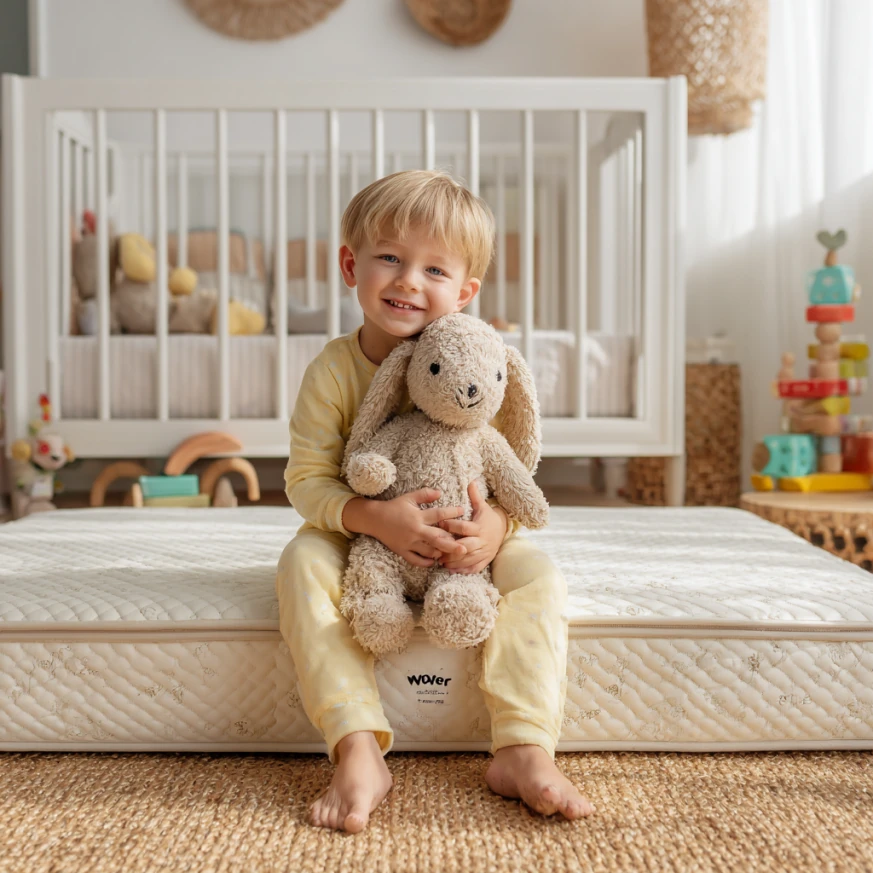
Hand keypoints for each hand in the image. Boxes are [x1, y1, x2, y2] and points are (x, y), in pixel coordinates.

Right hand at [345, 488, 467, 568]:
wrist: (374, 519)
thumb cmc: (394, 507)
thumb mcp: (409, 497)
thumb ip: (425, 494)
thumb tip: (440, 492)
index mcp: (418, 516)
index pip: (439, 515)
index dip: (452, 513)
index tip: (462, 512)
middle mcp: (415, 530)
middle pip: (437, 538)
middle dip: (452, 544)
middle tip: (465, 548)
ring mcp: (409, 542)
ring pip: (428, 551)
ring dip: (440, 553)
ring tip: (451, 554)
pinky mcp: (402, 551)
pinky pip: (415, 560)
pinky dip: (425, 562)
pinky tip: (433, 562)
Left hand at [437, 481, 507, 574]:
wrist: (503, 529)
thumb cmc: (488, 517)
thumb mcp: (483, 506)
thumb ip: (475, 496)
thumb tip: (471, 481)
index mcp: (479, 527)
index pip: (464, 528)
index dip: (452, 526)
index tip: (439, 523)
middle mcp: (482, 541)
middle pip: (465, 546)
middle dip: (450, 547)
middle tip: (436, 547)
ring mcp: (484, 552)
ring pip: (467, 559)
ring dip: (454, 560)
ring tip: (440, 560)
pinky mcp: (485, 560)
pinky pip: (474, 567)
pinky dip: (463, 570)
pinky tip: (451, 569)